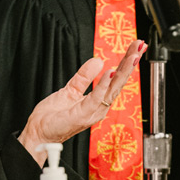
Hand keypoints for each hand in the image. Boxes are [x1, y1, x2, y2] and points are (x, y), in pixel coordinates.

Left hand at [18, 39, 145, 165]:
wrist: (39, 133)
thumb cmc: (53, 117)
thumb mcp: (70, 90)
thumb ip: (84, 76)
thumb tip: (97, 61)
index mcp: (97, 101)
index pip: (115, 78)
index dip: (126, 62)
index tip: (135, 47)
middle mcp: (99, 107)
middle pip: (119, 82)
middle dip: (130, 63)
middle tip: (140, 46)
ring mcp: (92, 112)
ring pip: (112, 89)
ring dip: (123, 71)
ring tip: (132, 56)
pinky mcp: (82, 115)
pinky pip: (96, 98)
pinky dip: (104, 84)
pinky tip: (110, 72)